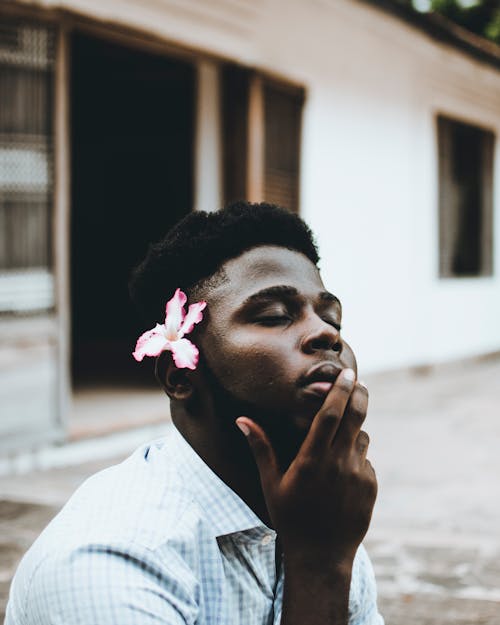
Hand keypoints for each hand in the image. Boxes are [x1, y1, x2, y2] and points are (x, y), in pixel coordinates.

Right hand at [236, 368, 376, 563]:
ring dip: (354, 431)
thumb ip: (261, 448)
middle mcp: (338, 464)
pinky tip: (341, 476)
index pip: (330, 415)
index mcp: (312, 460)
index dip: (339, 391)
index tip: (346, 373)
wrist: (321, 558)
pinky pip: (366, 460)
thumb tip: (242, 419)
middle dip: (358, 395)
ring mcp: (358, 475)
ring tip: (337, 444)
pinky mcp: (371, 487)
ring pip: (361, 438)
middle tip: (357, 381)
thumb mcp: (271, 484)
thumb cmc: (290, 519)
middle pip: (355, 418)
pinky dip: (356, 457)